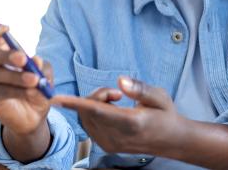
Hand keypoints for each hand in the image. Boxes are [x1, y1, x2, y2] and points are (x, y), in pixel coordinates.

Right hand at [0, 21, 53, 135]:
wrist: (33, 116)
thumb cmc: (37, 88)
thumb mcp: (45, 75)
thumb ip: (42, 67)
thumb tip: (35, 61)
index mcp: (4, 49)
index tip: (5, 30)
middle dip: (7, 55)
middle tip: (23, 59)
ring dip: (16, 76)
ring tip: (33, 80)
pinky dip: (15, 90)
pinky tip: (29, 92)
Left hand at [52, 76, 185, 155]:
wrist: (171, 141)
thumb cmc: (165, 115)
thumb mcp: (159, 97)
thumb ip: (139, 88)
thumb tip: (120, 81)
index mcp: (131, 123)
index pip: (97, 111)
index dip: (76, 103)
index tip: (56, 98)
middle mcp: (117, 137)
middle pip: (89, 111)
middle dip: (96, 95)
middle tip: (117, 93)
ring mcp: (110, 144)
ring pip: (86, 118)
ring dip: (94, 104)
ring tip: (117, 100)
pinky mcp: (106, 146)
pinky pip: (89, 124)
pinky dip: (93, 113)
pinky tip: (111, 110)